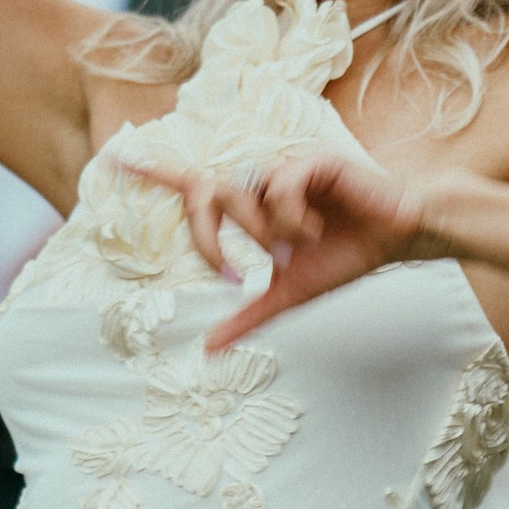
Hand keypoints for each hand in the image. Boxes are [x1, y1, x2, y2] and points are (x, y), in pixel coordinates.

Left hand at [121, 139, 434, 347]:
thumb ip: (246, 317)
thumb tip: (207, 350)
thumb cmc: (343, 258)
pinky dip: (290, 218)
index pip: (192, 184)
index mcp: (249, 206)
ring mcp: (283, 167)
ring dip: (264, 233)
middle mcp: (260, 181)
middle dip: (209, 235)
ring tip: (299, 247)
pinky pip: (278, 185)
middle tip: (232, 270)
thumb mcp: (287, 296)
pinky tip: (314, 230)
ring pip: (243, 193)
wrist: (393, 240)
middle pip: (205, 192)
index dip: (154, 171)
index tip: (115, 158)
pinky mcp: (311, 160)